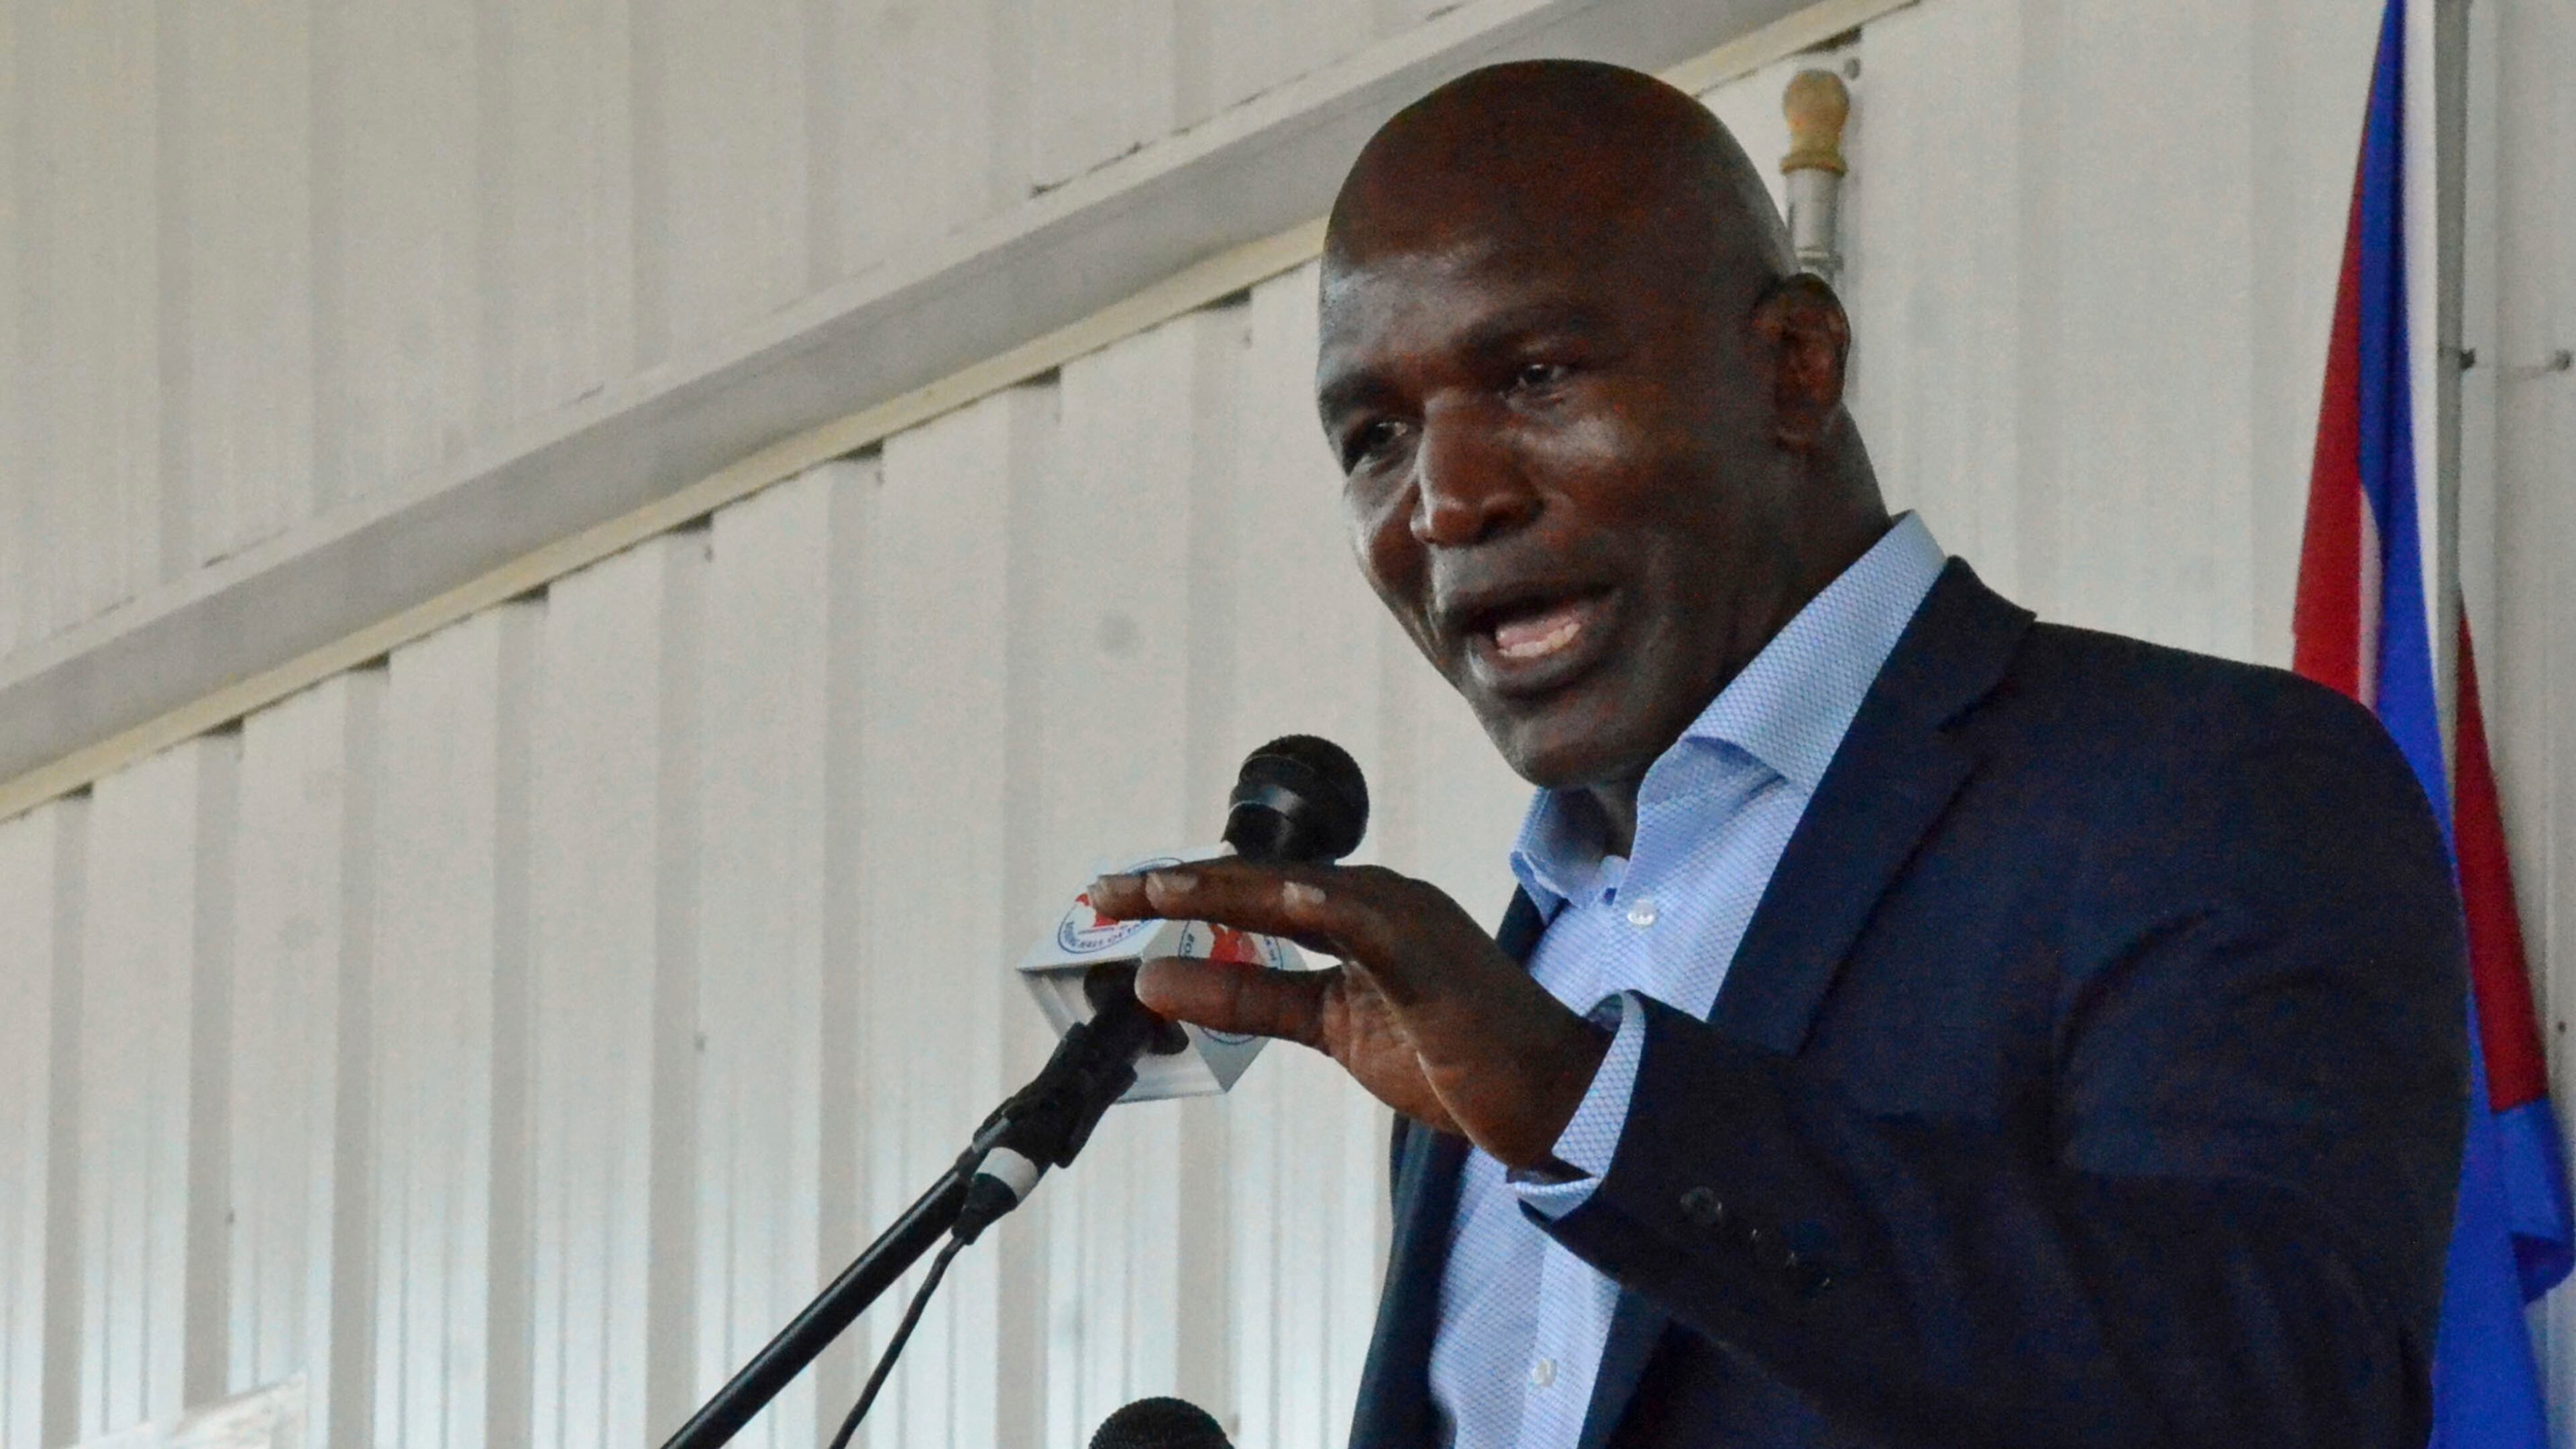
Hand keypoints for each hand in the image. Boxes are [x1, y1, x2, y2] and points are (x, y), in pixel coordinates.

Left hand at [1085, 858, 1610, 1169]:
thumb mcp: (1329, 1025)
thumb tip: (1156, 981)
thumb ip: (1249, 997)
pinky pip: (1380, 931)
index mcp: (1355, 913)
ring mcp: (1411, 927)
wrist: (1549, 1095)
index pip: (1251, 894)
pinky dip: (1334, 911)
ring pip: (1305, 895)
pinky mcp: (1437, 966)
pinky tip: (1288, 901)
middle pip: (1262, 883)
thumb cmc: (1449, 1052)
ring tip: (1158, 891)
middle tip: (1101, 893)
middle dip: (1178, 886)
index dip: (1178, 894)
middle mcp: (1379, 903)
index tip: (1107, 901)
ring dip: (1229, 890)